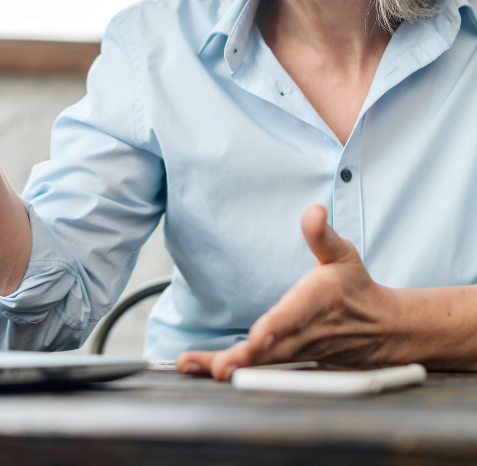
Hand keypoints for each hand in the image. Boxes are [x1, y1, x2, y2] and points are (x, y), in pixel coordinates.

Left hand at [176, 205, 403, 379]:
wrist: (383, 328)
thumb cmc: (353, 286)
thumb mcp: (343, 254)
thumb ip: (322, 235)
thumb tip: (314, 211)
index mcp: (318, 301)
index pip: (296, 315)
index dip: (278, 326)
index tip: (258, 337)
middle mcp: (308, 332)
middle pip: (276, 349)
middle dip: (247, 359)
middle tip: (220, 367)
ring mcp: (301, 353)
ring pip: (267, 365)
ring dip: (235, 368)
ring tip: (202, 368)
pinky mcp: (293, 364)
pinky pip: (264, 372)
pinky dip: (238, 373)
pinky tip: (209, 371)